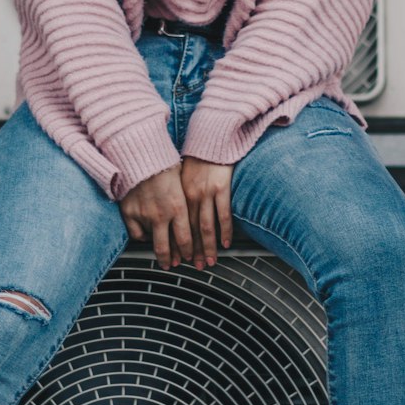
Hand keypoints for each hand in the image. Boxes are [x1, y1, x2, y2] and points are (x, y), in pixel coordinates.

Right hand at [119, 164, 192, 270]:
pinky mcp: (129, 212)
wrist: (139, 153)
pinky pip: (136, 234)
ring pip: (152, 242)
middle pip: (167, 248)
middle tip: (172, 264)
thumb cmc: (163, 164)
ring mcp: (144, 215)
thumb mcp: (182, 184)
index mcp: (179, 206)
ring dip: (158, 249)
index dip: (189, 252)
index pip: (186, 239)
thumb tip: (191, 215)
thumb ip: (185, 203)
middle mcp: (162, 214)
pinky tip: (146, 235)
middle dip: (171, 260)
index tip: (190, 257)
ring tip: (162, 254)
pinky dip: (141, 236)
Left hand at [180, 156, 233, 270]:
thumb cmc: (198, 158)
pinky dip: (225, 231)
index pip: (178, 226)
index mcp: (180, 195)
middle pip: (191, 230)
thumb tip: (179, 216)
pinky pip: (224, 215)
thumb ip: (181, 197)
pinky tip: (225, 243)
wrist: (212, 138)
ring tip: (210, 261)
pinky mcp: (222, 188)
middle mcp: (191, 196)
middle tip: (196, 266)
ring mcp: (207, 193)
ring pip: (207, 227)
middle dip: (193, 251)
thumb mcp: (182, 178)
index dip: (179, 245)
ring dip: (208, 247)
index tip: (180, 259)